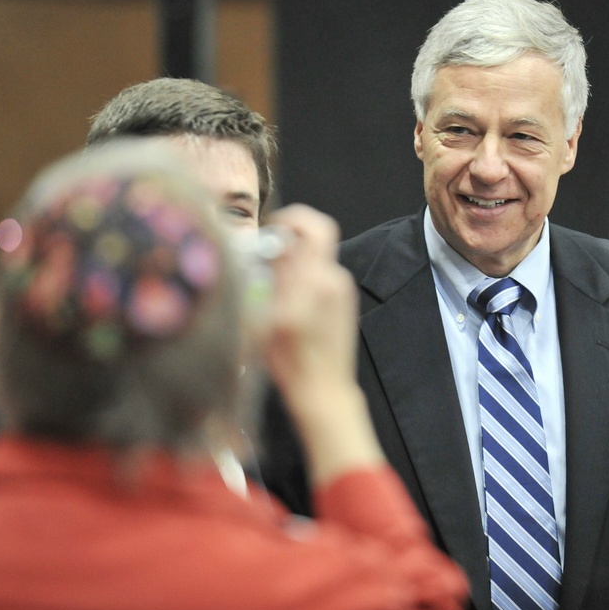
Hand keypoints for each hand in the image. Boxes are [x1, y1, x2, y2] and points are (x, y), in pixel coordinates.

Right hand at [258, 204, 384, 484]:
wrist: (324, 390)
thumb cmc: (292, 362)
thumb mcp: (266, 319)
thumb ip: (268, 278)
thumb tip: (265, 250)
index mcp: (316, 279)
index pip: (315, 227)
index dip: (292, 220)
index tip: (272, 231)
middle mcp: (334, 280)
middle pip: (311, 242)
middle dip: (285, 248)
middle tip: (265, 264)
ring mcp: (342, 291)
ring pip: (313, 261)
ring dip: (292, 267)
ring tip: (272, 293)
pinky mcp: (343, 303)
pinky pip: (319, 279)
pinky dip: (302, 282)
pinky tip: (286, 307)